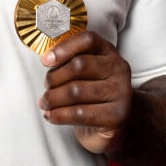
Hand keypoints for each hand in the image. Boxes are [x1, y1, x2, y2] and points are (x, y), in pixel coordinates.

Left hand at [39, 31, 131, 154]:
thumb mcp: (84, 73)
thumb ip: (69, 62)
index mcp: (108, 52)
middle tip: (46, 87)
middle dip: (54, 77)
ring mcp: (120, 92)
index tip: (45, 60)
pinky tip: (51, 115)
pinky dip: (59, 115)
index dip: (64, 47)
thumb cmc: (91, 94)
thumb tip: (48, 60)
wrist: (111, 125)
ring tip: (45, 103)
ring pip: (76, 91)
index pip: (88, 40)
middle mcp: (118, 69)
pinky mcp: (116, 116)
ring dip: (53, 98)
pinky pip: (80, 113)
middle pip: (79, 65)